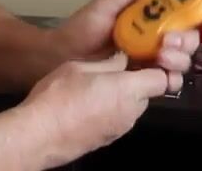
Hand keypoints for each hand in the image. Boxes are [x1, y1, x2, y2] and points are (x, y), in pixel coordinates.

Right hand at [20, 53, 167, 166]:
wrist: (39, 136)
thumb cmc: (58, 97)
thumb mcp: (80, 67)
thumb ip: (108, 63)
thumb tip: (123, 60)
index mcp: (128, 90)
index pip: (162, 79)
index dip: (157, 68)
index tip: (146, 60)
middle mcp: (130, 112)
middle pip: (147, 94)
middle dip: (136, 82)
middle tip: (115, 71)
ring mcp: (120, 129)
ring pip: (133, 108)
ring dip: (123, 97)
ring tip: (97, 88)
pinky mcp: (108, 140)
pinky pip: (119, 120)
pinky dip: (111, 111)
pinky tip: (90, 105)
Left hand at [57, 0, 200, 92]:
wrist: (58, 62)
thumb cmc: (79, 32)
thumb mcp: (104, 6)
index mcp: (151, 12)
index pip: (187, 8)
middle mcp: (156, 34)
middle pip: (191, 34)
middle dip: (187, 38)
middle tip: (167, 41)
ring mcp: (152, 57)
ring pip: (184, 57)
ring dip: (179, 56)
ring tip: (159, 56)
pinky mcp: (145, 79)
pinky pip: (169, 79)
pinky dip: (171, 78)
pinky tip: (160, 76)